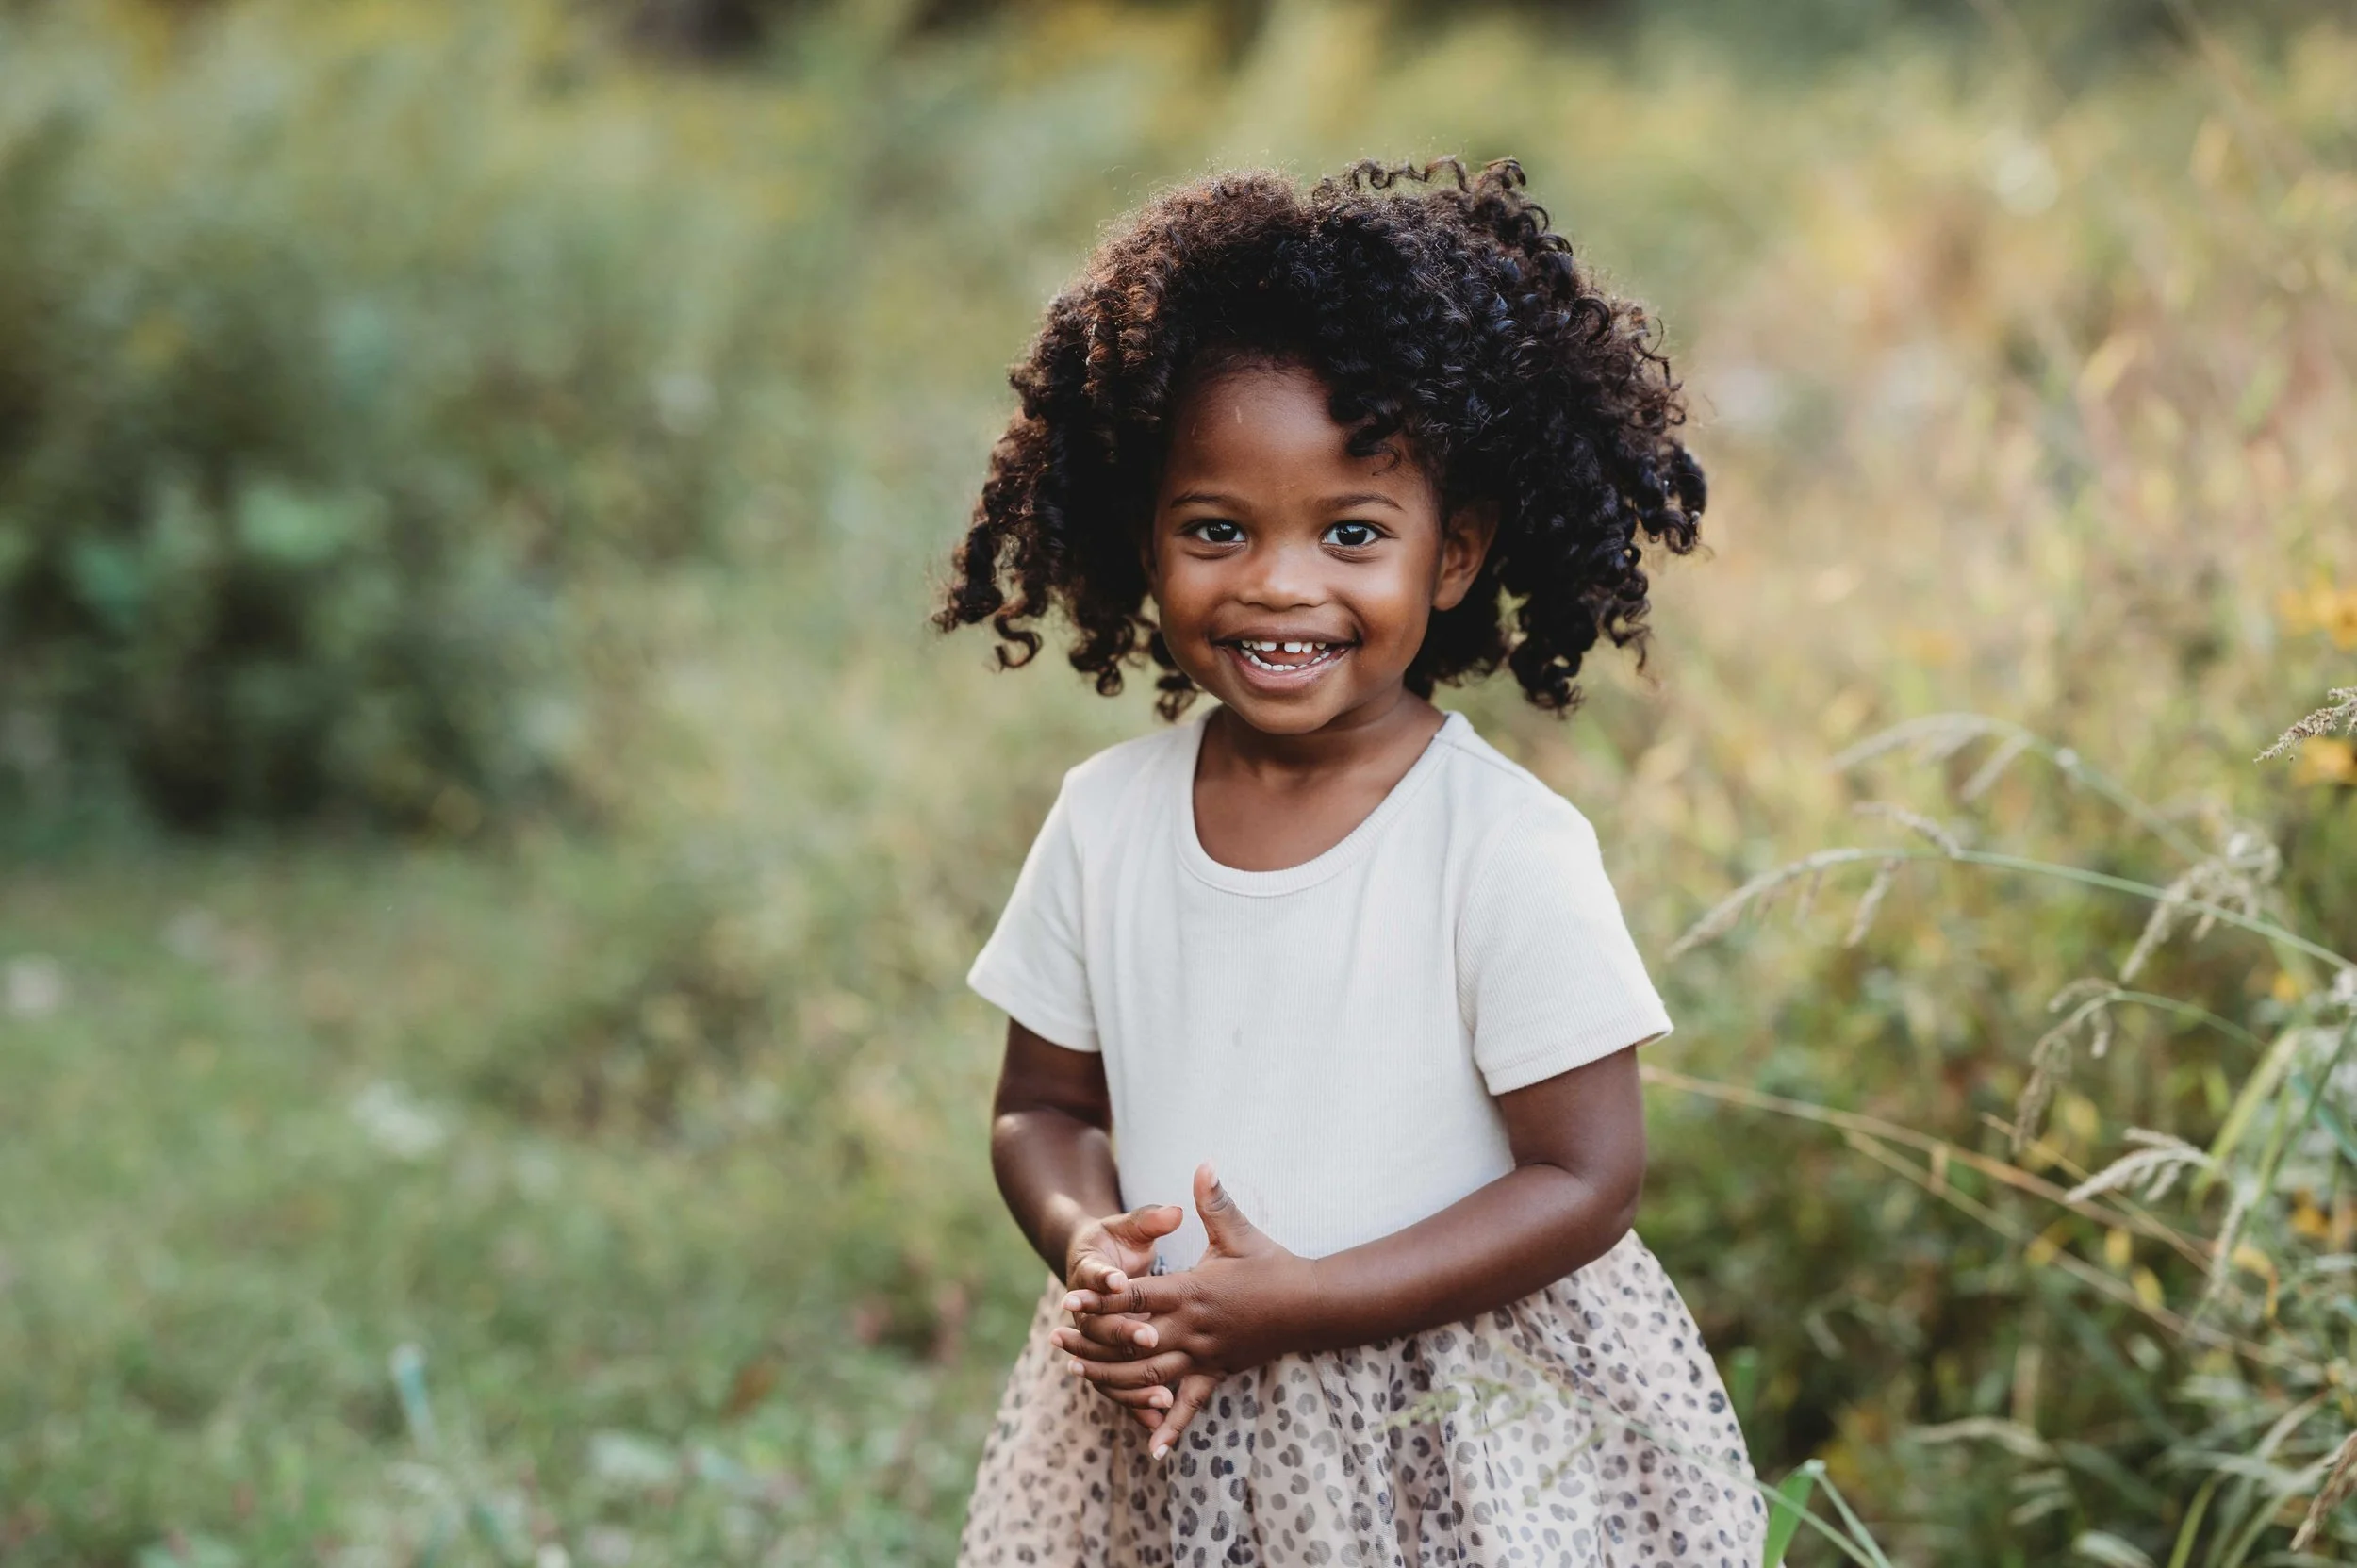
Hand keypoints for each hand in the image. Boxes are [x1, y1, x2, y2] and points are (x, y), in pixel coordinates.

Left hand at [1061, 1160, 1319, 1456]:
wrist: (1311, 1305)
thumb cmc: (1273, 1264)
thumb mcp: (1240, 1231)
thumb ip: (1214, 1200)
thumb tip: (1203, 1162)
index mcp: (1192, 1292)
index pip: (1136, 1298)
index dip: (1101, 1299)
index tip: (1069, 1301)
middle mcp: (1192, 1329)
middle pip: (1131, 1343)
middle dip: (1091, 1343)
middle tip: (1057, 1341)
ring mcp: (1204, 1357)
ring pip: (1149, 1377)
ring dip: (1111, 1379)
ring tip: (1077, 1375)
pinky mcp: (1218, 1374)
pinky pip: (1191, 1407)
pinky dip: (1171, 1427)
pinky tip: (1153, 1450)